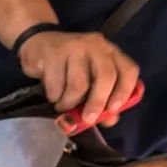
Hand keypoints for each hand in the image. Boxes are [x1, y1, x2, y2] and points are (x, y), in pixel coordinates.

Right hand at [18, 31, 139, 125]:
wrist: (37, 46)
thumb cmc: (68, 68)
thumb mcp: (89, 81)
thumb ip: (103, 100)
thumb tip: (111, 120)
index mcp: (111, 53)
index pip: (128, 70)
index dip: (124, 91)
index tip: (113, 110)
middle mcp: (96, 46)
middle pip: (106, 76)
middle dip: (97, 102)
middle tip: (87, 119)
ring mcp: (75, 46)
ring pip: (79, 85)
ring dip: (69, 103)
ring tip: (63, 105)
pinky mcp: (54, 53)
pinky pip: (57, 85)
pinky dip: (54, 97)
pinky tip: (53, 95)